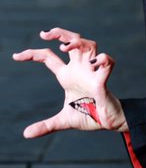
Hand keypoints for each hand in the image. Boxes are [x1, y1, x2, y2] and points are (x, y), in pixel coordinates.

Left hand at [12, 28, 127, 137]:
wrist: (108, 122)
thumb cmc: (89, 115)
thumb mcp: (63, 120)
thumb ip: (46, 125)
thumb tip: (26, 134)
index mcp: (67, 75)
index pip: (49, 58)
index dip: (32, 54)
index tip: (16, 56)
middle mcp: (79, 68)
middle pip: (72, 40)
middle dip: (60, 33)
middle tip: (44, 34)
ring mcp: (92, 72)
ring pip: (89, 45)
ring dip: (77, 42)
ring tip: (64, 47)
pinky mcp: (103, 79)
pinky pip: (107, 62)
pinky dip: (102, 59)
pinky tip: (93, 64)